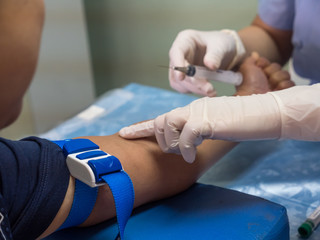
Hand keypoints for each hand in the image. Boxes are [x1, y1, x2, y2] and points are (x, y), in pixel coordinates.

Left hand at [119, 53, 294, 162]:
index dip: (141, 127)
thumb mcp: (214, 128)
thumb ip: (197, 132)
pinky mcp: (207, 119)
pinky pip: (186, 135)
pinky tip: (192, 157)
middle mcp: (191, 108)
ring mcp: (198, 112)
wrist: (263, 113)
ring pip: (168, 124)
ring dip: (173, 144)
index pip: (161, 118)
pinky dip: (186, 149)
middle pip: (160, 121)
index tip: (124, 133)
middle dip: (161, 140)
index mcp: (191, 110)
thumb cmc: (241, 122)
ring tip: (186, 152)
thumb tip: (184, 146)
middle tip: (177, 151)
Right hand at [168, 29, 244, 96]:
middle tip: (209, 89)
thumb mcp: (222, 46)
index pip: (176, 52)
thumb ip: (216, 55)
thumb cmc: (221, 44)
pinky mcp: (183, 77)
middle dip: (193, 82)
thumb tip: (210, 66)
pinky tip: (207, 91)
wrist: (224, 52)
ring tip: (212, 92)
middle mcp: (178, 54)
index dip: (177, 64)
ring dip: (194, 89)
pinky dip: (195, 91)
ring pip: (179, 82)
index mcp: (185, 40)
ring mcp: (179, 66)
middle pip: (177, 71)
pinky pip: (184, 87)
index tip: (181, 77)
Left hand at [236, 52, 294, 95]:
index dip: (264, 63)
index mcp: (260, 76)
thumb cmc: (247, 84)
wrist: (252, 98)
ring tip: (269, 86)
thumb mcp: (245, 68)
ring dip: (277, 78)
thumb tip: (255, 54)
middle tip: (264, 78)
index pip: (268, 63)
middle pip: (277, 67)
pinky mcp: (284, 94)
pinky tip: (276, 89)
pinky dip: (284, 85)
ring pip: (285, 74)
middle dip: (271, 71)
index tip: (258, 66)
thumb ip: (250, 60)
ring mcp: (277, 88)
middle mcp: (268, 81)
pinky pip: (291, 83)